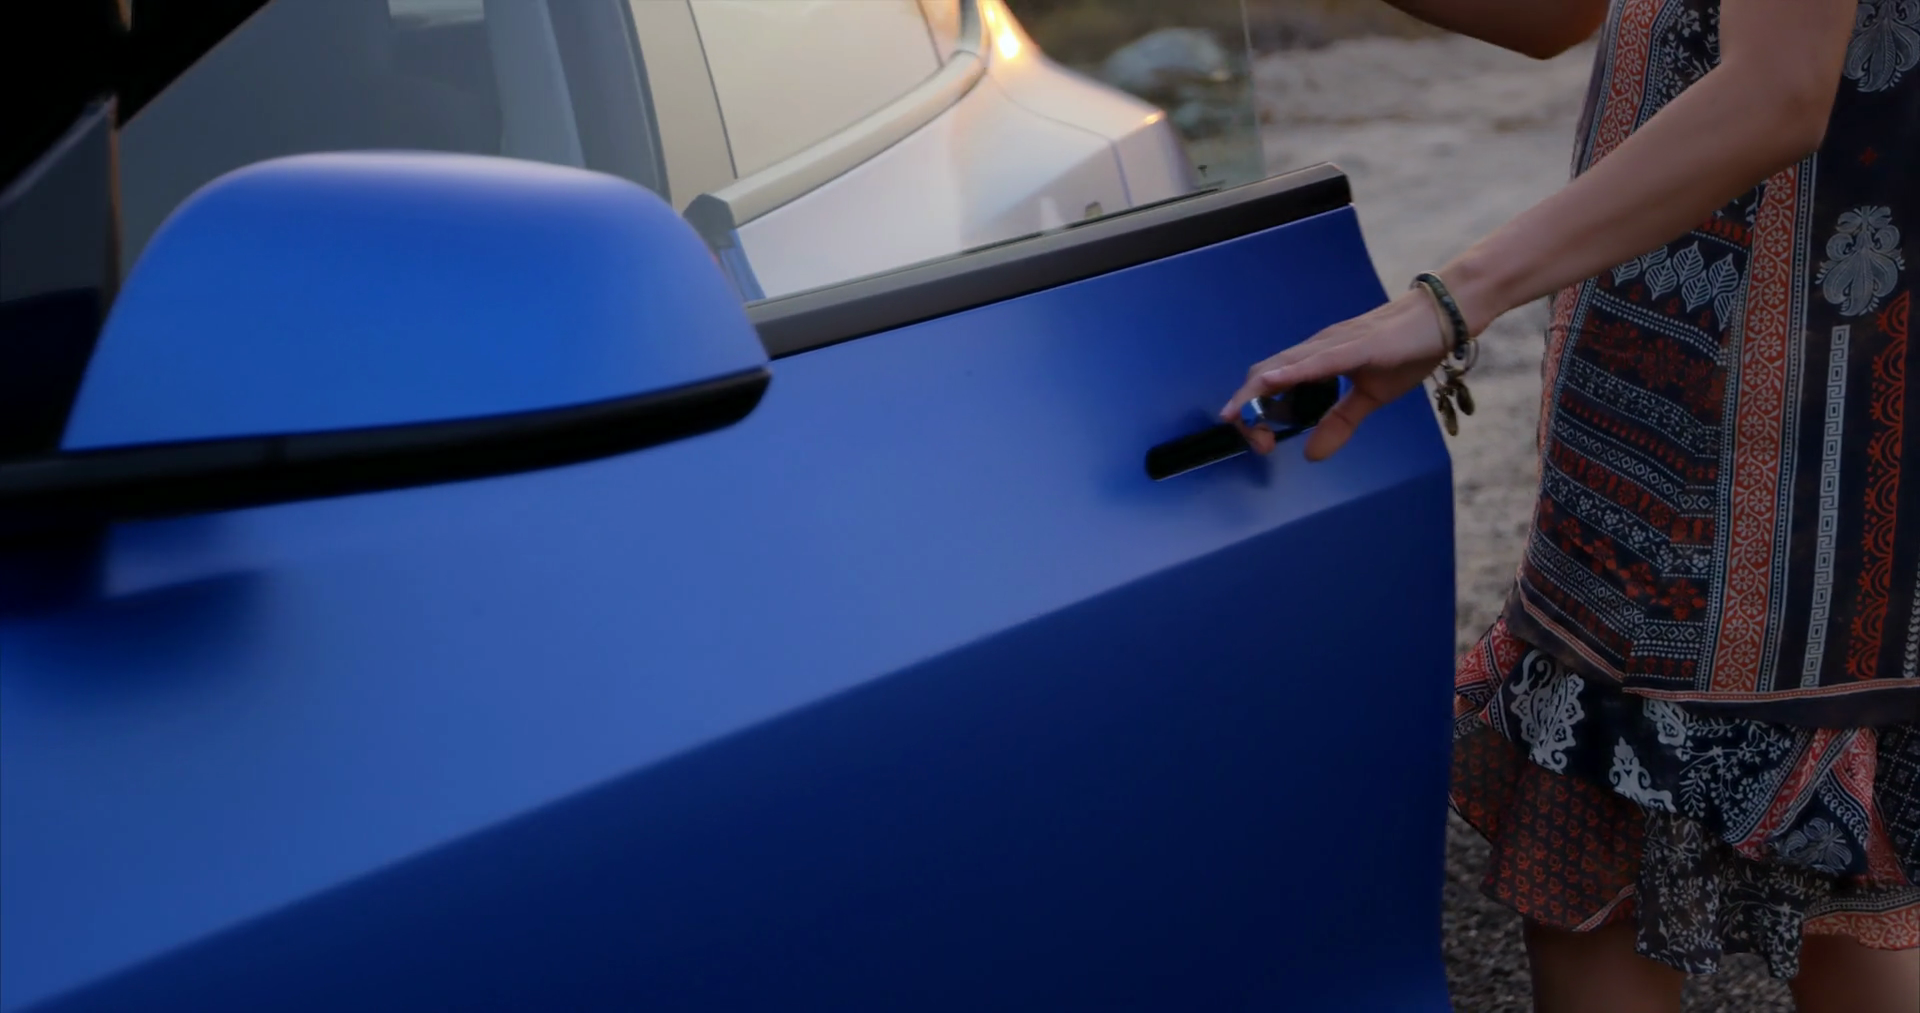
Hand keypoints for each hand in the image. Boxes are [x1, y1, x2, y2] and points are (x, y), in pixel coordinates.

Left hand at [1221, 290, 1450, 460]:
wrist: (1441, 315)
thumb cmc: (1407, 350)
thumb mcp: (1372, 398)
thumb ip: (1340, 423)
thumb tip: (1311, 455)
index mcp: (1317, 360)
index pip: (1272, 383)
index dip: (1254, 410)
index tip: (1257, 440)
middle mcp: (1317, 348)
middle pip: (1267, 375)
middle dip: (1248, 409)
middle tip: (1251, 441)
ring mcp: (1334, 343)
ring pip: (1283, 366)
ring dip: (1258, 395)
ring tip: (1240, 418)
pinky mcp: (1356, 345)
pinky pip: (1318, 360)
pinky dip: (1291, 372)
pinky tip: (1272, 382)